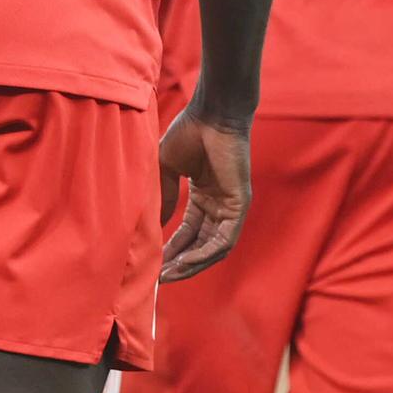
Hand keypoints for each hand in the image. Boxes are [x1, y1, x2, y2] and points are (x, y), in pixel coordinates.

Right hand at [157, 105, 250, 279]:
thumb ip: (163, 197)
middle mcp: (218, 205)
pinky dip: (206, 253)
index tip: (152, 265)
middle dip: (178, 263)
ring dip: (191, 264)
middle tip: (157, 278)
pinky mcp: (240, 205)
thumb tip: (152, 226)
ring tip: (168, 275)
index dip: (170, 250)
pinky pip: (224, 239)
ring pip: (213, 248)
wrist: (211, 113)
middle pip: (199, 245)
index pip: (187, 233)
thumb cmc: (189, 132)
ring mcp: (231, 207)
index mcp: (203, 197)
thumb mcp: (167, 169)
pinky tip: (187, 262)